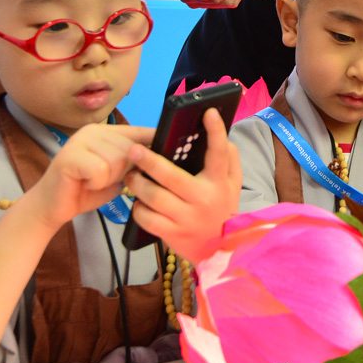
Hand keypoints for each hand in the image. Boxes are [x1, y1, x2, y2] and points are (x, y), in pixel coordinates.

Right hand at [29, 123, 153, 230]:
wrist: (54, 206)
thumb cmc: (87, 190)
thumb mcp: (118, 174)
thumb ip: (134, 163)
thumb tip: (161, 160)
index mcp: (107, 132)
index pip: (141, 131)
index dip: (156, 142)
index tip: (171, 151)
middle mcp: (94, 130)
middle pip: (131, 150)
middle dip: (124, 171)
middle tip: (104, 179)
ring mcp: (80, 140)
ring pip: (117, 161)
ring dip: (109, 179)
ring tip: (93, 181)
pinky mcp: (70, 156)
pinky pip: (100, 171)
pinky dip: (96, 183)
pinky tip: (85, 183)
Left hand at [124, 108, 241, 263]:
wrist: (221, 250)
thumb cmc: (222, 207)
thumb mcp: (232, 184)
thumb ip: (229, 159)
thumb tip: (222, 135)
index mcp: (219, 183)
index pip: (219, 153)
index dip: (215, 131)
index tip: (207, 112)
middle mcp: (203, 199)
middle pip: (170, 176)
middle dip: (148, 160)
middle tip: (133, 150)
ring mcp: (186, 218)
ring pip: (153, 197)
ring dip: (137, 184)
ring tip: (130, 176)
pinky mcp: (172, 234)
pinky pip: (147, 218)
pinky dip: (138, 208)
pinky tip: (138, 202)